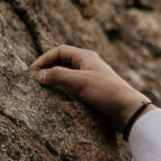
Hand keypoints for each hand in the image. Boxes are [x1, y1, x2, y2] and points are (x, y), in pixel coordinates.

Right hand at [31, 44, 145, 131]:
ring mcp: (92, 78)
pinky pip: (75, 87)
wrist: (128, 110)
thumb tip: (39, 75)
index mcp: (85, 57)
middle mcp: (88, 65)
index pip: (60, 51)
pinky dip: (65, 90)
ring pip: (69, 76)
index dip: (45, 59)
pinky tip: (60, 99)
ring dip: (56, 80)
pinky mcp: (94, 92)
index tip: (33, 71)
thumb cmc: (106, 92)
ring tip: (44, 89)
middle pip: (63, 62)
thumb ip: (58, 76)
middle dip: (49, 69)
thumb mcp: (79, 81)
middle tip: (36, 80)